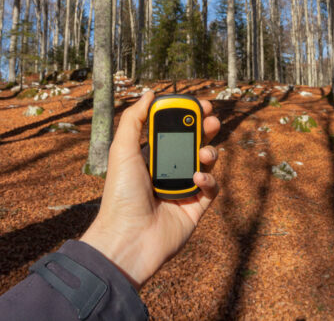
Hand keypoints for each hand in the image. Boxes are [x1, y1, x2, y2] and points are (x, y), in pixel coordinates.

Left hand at [80, 91, 220, 290]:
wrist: (128, 239)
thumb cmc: (120, 195)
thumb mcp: (122, 150)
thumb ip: (135, 119)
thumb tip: (150, 94)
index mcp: (150, 157)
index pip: (173, 130)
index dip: (188, 116)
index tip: (200, 105)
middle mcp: (168, 171)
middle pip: (194, 142)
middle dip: (206, 129)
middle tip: (213, 120)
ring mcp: (183, 189)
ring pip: (206, 163)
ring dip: (209, 152)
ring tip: (203, 153)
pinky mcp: (196, 208)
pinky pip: (211, 188)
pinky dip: (209, 179)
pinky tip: (198, 178)